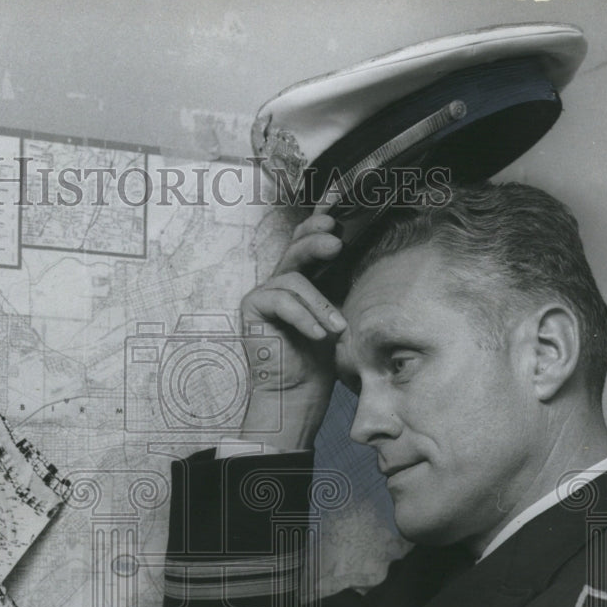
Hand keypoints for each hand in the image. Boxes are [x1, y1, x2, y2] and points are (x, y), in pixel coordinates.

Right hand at [239, 213, 344, 448]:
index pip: (306, 241)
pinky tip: (319, 334)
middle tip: (335, 244)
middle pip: (296, 247)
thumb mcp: (337, 313)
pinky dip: (304, 317)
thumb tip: (354, 251)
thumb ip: (339, 284)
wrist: (298, 390)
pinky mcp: (252, 307)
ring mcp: (264, 292)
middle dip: (315, 241)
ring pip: (293, 278)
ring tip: (337, 328)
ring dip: (320, 304)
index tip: (335, 215)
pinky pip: (281, 300)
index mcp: (304, 277)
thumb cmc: (319, 357)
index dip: (317, 223)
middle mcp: (282, 280)